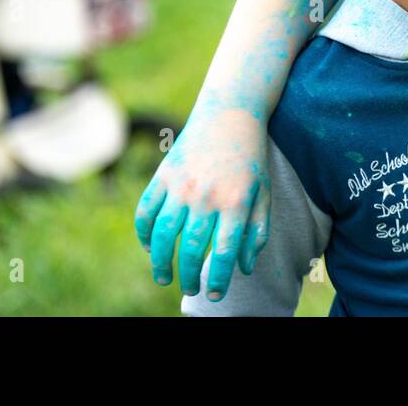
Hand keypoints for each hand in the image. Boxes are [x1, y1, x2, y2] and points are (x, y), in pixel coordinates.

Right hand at [134, 107, 271, 301]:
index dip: (219, 279)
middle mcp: (207, 195)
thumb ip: (256, 232)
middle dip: (189, 276)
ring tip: (165, 277)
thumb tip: (243, 268)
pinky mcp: (163, 175)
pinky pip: (145, 212)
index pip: (225, 252)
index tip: (215, 294)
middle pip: (191, 249)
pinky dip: (143, 234)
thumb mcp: (263, 192)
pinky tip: (149, 247)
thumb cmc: (250, 158)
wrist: (230, 113)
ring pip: (162, 235)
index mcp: (236, 201)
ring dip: (160, 262)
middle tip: (191, 288)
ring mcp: (181, 185)